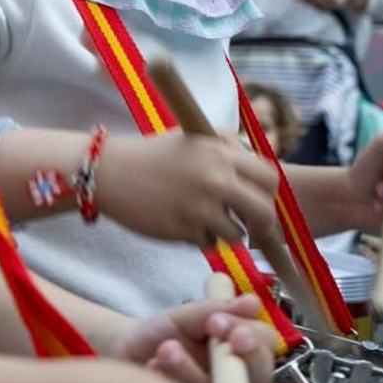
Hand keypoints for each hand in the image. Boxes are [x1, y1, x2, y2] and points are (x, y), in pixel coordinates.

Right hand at [98, 132, 281, 248]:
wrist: (112, 172)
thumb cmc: (155, 155)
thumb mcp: (195, 138)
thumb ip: (228, 147)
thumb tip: (259, 168)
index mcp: (221, 153)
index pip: (269, 177)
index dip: (269, 192)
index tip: (262, 199)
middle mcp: (216, 179)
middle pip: (263, 212)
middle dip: (261, 223)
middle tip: (252, 226)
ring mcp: (201, 207)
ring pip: (237, 234)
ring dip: (228, 233)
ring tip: (208, 221)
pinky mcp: (184, 230)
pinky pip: (209, 243)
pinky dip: (202, 239)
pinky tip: (185, 224)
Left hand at [108, 294, 280, 382]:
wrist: (127, 351)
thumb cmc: (164, 332)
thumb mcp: (188, 314)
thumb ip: (218, 308)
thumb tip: (252, 303)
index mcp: (242, 349)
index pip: (265, 343)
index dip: (250, 332)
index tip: (219, 321)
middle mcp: (236, 378)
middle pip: (258, 375)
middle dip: (236, 355)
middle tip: (212, 330)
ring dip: (191, 370)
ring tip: (166, 349)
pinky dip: (171, 382)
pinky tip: (154, 366)